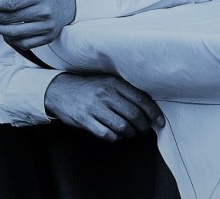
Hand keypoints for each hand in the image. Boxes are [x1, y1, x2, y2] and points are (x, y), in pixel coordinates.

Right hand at [44, 73, 164, 140]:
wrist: (60, 90)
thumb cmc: (90, 88)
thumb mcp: (108, 82)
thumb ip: (126, 92)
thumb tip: (149, 108)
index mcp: (114, 82)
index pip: (141, 98)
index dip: (153, 112)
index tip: (160, 122)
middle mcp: (105, 93)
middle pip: (133, 114)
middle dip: (143, 126)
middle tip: (144, 130)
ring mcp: (94, 107)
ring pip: (122, 126)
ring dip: (130, 133)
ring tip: (130, 133)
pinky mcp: (84, 119)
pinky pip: (106, 134)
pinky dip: (115, 137)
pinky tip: (116, 135)